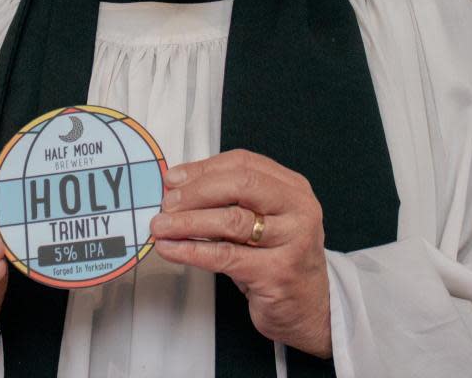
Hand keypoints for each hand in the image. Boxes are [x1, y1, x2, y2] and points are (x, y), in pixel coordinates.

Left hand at [149, 149, 330, 358]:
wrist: (310, 308)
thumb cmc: (279, 260)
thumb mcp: (262, 221)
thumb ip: (230, 201)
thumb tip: (179, 186)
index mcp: (292, 188)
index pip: (243, 163)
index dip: (203, 168)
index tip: (174, 178)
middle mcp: (298, 209)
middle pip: (240, 185)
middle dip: (196, 192)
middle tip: (167, 203)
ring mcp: (292, 241)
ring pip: (231, 221)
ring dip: (188, 222)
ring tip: (161, 226)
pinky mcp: (278, 272)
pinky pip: (225, 256)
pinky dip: (192, 251)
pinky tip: (172, 249)